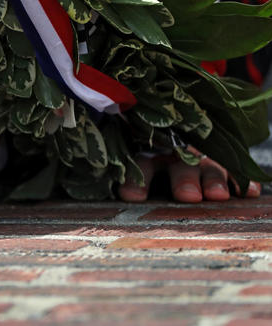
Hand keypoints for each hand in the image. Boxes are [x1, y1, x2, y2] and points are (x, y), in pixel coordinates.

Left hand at [118, 151, 261, 202]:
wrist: (176, 158)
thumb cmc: (153, 182)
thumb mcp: (139, 182)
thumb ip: (131, 191)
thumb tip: (115, 208)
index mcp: (150, 158)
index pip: (141, 165)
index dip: (136, 179)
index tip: (131, 197)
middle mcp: (177, 156)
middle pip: (180, 164)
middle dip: (184, 180)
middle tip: (188, 196)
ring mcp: (203, 160)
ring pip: (209, 166)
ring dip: (213, 180)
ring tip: (217, 196)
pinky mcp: (224, 167)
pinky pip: (236, 173)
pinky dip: (242, 182)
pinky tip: (249, 193)